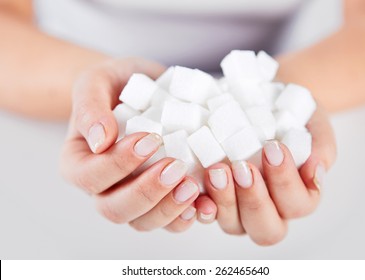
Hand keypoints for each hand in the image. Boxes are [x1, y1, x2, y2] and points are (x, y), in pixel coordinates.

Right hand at [60, 58, 199, 231]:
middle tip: (175, 167)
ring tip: (192, 187)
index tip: (149, 139)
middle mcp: (104, 188)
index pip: (90, 178)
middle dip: (146, 193)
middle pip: (115, 210)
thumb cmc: (116, 85)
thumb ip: (90, 107)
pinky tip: (205, 204)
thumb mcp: (96, 82)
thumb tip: (100, 140)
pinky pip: (171, 221)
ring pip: (144, 222)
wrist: (143, 88)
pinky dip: (188, 216)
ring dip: (168, 210)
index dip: (118, 165)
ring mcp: (134, 197)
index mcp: (80, 164)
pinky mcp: (163, 198)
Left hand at [196, 105, 336, 244]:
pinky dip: (201, 205)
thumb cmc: (289, 114)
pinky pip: (205, 214)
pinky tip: (195, 187)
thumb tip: (317, 168)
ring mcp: (238, 208)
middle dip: (255, 200)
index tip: (274, 148)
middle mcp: (269, 208)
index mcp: (297, 195)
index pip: (298, 205)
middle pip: (267, 229)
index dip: (287, 182)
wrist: (260, 100)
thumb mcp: (312, 120)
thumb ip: (321, 145)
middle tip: (243, 168)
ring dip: (225, 201)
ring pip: (234, 226)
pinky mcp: (213, 198)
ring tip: (217, 171)